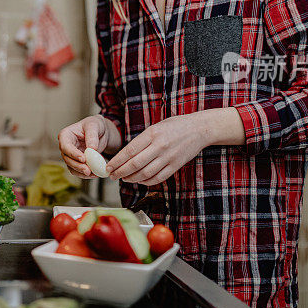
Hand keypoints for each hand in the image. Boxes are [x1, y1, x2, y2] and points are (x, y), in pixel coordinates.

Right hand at [57, 115, 118, 178]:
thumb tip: (92, 148)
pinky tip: (95, 174)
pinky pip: (78, 171)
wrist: (100, 132)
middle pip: (67, 159)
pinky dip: (85, 174)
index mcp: (66, 135)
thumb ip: (92, 136)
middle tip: (88, 170)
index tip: (83, 159)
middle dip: (77, 166)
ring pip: (72, 167)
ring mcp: (70, 156)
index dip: (73, 153)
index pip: (65, 146)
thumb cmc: (95, 125)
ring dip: (82, 172)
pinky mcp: (76, 163)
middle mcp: (65, 146)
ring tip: (94, 173)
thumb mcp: (94, 125)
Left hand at [105, 108, 244, 184]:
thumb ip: (141, 141)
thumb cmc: (174, 126)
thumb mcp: (155, 127)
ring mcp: (168, 157)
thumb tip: (125, 156)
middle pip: (135, 164)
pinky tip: (139, 180)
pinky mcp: (175, 166)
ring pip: (145, 173)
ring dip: (131, 178)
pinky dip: (146, 181)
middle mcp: (159, 146)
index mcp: (152, 134)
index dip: (117, 161)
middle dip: (120, 172)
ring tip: (124, 178)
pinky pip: (157, 178)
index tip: (108, 167)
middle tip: (112, 175)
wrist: (199, 129)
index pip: (129, 151)